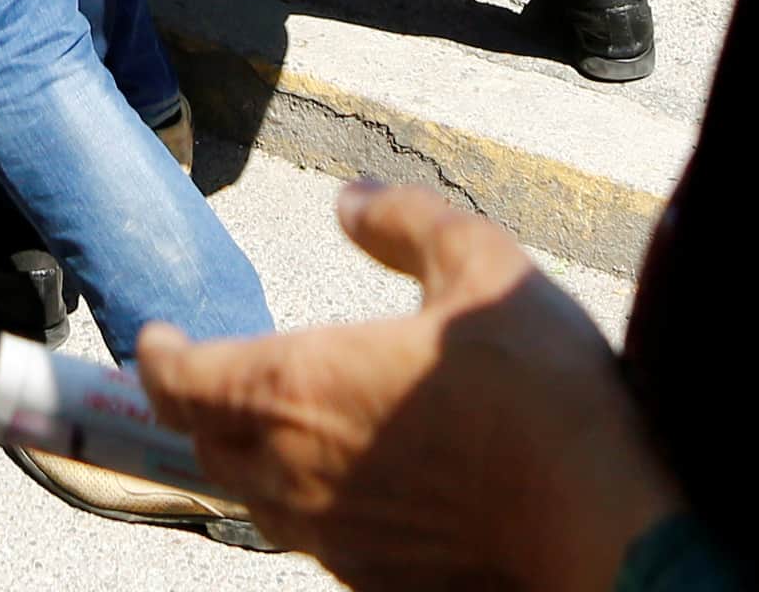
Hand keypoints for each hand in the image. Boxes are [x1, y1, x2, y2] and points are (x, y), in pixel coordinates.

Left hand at [135, 181, 682, 591]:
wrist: (601, 519)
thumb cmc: (536, 388)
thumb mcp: (477, 263)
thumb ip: (403, 222)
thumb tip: (350, 203)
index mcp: (295, 387)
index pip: (179, 382)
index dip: (157, 357)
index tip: (158, 337)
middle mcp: (295, 471)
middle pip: (209, 445)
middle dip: (204, 406)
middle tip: (221, 374)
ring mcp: (336, 538)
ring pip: (261, 502)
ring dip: (259, 460)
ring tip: (292, 424)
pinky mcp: (380, 580)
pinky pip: (322, 542)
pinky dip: (321, 505)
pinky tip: (367, 478)